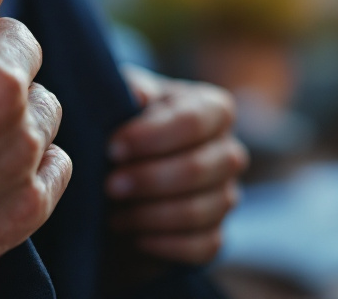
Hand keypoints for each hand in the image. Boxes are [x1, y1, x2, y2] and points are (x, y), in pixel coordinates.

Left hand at [105, 65, 247, 263]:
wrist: (116, 172)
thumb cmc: (123, 124)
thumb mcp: (121, 98)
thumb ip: (129, 90)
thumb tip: (140, 94)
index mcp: (212, 109)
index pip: (194, 121)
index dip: (152, 137)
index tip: (112, 149)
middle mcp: (228, 152)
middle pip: (199, 169)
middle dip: (149, 179)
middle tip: (109, 185)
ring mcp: (226, 196)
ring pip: (201, 210)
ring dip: (150, 214)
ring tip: (113, 214)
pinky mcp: (215, 234)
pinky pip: (203, 247)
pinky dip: (164, 244)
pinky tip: (133, 235)